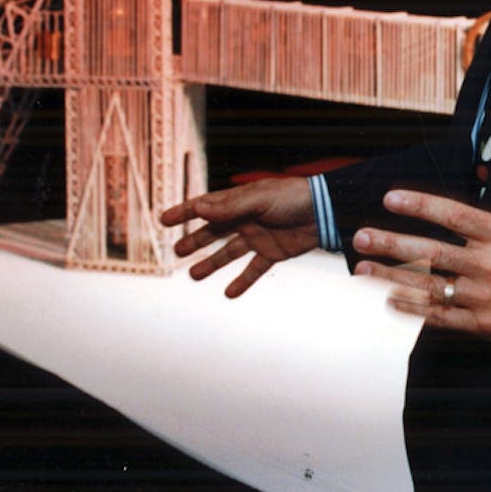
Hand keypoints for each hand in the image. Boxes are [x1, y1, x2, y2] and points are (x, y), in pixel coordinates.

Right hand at [160, 176, 318, 297]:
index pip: (206, 206)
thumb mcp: (259, 200)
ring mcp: (259, 236)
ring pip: (229, 252)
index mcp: (240, 201)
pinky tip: (229, 294)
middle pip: (214, 231)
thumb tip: (199, 208)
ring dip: (212, 263)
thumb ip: (230, 207)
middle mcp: (246, 219)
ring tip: (193, 275)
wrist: (326, 211)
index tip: (164, 220)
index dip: (185, 212)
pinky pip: (254, 269)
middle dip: (195, 240)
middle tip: (177, 252)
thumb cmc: (294, 197)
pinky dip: (242, 281)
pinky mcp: (273, 252)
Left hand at [350, 131, 490, 349]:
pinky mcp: (483, 325)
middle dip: (393, 243)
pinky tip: (390, 301)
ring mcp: (484, 298)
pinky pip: (441, 318)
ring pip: (430, 287)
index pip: (455, 216)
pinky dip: (414, 311)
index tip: (391, 198)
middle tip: (360, 234)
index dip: (421, 205)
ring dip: (393, 277)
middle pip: (433, 253)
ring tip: (363, 267)